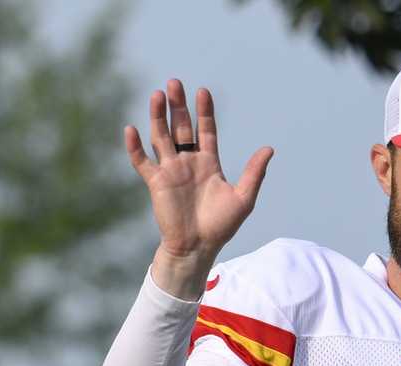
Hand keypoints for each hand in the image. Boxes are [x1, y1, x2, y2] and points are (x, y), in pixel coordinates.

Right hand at [125, 79, 273, 298]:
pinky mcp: (155, 183)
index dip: (204, 112)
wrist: (198, 247)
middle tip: (174, 83)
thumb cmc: (221, 225)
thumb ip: (254, 172)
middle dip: (178, 106)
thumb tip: (269, 148)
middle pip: (181, 127)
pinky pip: (142, 162)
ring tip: (157, 95)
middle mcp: (188, 162)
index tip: (203, 91)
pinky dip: (135, 147)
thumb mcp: (243, 197)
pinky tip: (131, 129)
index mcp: (209, 163)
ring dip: (157, 117)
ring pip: (161, 137)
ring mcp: (170, 171)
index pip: (206, 130)